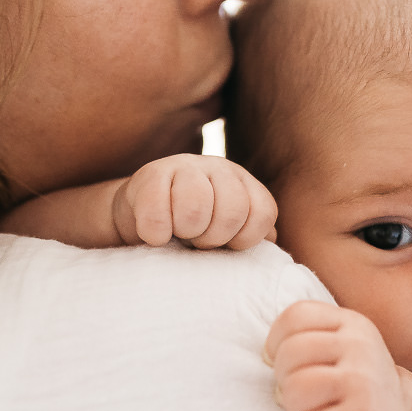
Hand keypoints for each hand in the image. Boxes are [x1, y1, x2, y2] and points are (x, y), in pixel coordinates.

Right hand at [112, 154, 277, 249]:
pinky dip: (155, 234)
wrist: (139, 218)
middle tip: (196, 240)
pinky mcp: (150, 174)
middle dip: (213, 238)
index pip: (263, 213)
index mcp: (244, 184)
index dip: (244, 239)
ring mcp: (185, 165)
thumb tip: (272, 244)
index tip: (224, 245)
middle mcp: (219, 168)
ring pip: (197, 207)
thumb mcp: (227, 236)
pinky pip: (157, 214)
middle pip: (233, 210)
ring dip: (185, 231)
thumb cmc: (191, 234)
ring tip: (177, 233)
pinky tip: (154, 235)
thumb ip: (253, 239)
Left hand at [264, 300, 411, 410]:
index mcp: (351, 323)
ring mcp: (363, 381)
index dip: (278, 344)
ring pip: (295, 390)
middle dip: (286, 380)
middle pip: (289, 355)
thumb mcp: (340, 348)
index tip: (292, 366)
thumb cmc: (354, 388)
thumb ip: (307, 338)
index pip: (294, 317)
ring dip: (296, 410)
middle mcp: (360, 346)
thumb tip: (265, 358)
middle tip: (308, 396)